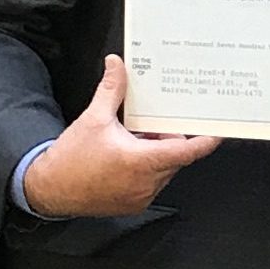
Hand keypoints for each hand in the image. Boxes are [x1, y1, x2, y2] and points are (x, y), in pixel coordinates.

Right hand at [20, 54, 221, 217]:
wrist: (49, 189)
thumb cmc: (71, 159)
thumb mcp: (93, 119)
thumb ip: (112, 90)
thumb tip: (117, 65)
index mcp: (141, 162)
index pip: (186, 152)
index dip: (205, 141)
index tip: (220, 131)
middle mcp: (146, 183)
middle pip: (174, 157)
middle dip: (167, 139)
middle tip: (150, 125)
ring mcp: (141, 196)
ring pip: (164, 170)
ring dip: (156, 154)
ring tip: (133, 140)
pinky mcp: (134, 203)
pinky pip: (152, 182)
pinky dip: (147, 168)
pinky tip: (127, 156)